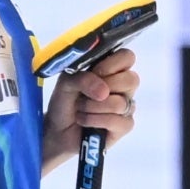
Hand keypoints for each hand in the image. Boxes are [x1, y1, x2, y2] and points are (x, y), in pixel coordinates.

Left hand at [41, 47, 139, 174]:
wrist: (57, 131)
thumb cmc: (64, 103)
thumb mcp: (66, 83)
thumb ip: (83, 78)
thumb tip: (104, 92)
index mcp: (111, 70)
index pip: (127, 57)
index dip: (112, 64)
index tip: (95, 72)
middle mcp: (122, 87)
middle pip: (132, 79)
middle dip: (104, 87)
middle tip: (85, 93)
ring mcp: (126, 107)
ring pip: (121, 103)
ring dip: (93, 106)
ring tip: (80, 109)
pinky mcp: (124, 126)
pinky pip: (118, 121)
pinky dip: (95, 120)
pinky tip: (85, 120)